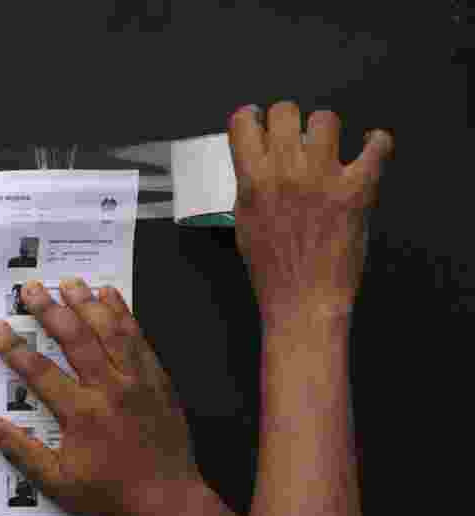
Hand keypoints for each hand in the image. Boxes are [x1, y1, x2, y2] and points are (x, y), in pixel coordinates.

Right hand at [0, 279, 199, 515]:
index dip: (14, 347)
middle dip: (50, 309)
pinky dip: (124, 314)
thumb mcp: (56, 482)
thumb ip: (19, 449)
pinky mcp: (158, 381)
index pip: (38, 371)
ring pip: (110, 330)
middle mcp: (109, 390)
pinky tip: (111, 296)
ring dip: (87, 303)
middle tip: (30, 287)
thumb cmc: (109, 498)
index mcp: (80, 414)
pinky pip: (139, 339)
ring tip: (69, 281)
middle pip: (75, 338)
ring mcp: (138, 382)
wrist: (169, 505)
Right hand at [228, 102, 393, 329]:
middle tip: (294, 135)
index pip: (244, 123)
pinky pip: (376, 146)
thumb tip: (256, 163)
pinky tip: (369, 148)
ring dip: (326, 131)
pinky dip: (376, 144)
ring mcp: (323, 178)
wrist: (303, 300)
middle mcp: (287, 173)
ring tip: (328, 147)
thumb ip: (249, 187)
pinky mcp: (357, 189)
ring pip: (326, 120)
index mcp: (254, 182)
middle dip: (288, 120)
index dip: (251, 118)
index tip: (259, 122)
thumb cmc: (273, 271)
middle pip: (285, 110)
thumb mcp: (244, 224)